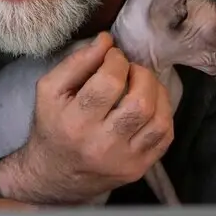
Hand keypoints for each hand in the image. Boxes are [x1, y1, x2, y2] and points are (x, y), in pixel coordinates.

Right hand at [0, 32, 173, 203]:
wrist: (53, 175)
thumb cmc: (52, 126)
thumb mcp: (49, 90)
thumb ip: (76, 62)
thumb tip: (107, 41)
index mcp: (74, 122)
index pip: (109, 83)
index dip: (116, 60)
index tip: (112, 57)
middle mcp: (101, 145)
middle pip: (139, 103)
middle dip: (142, 74)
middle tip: (131, 69)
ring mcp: (123, 160)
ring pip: (159, 121)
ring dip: (157, 92)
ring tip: (144, 84)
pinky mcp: (138, 168)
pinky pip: (165, 137)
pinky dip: (164, 113)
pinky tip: (151, 104)